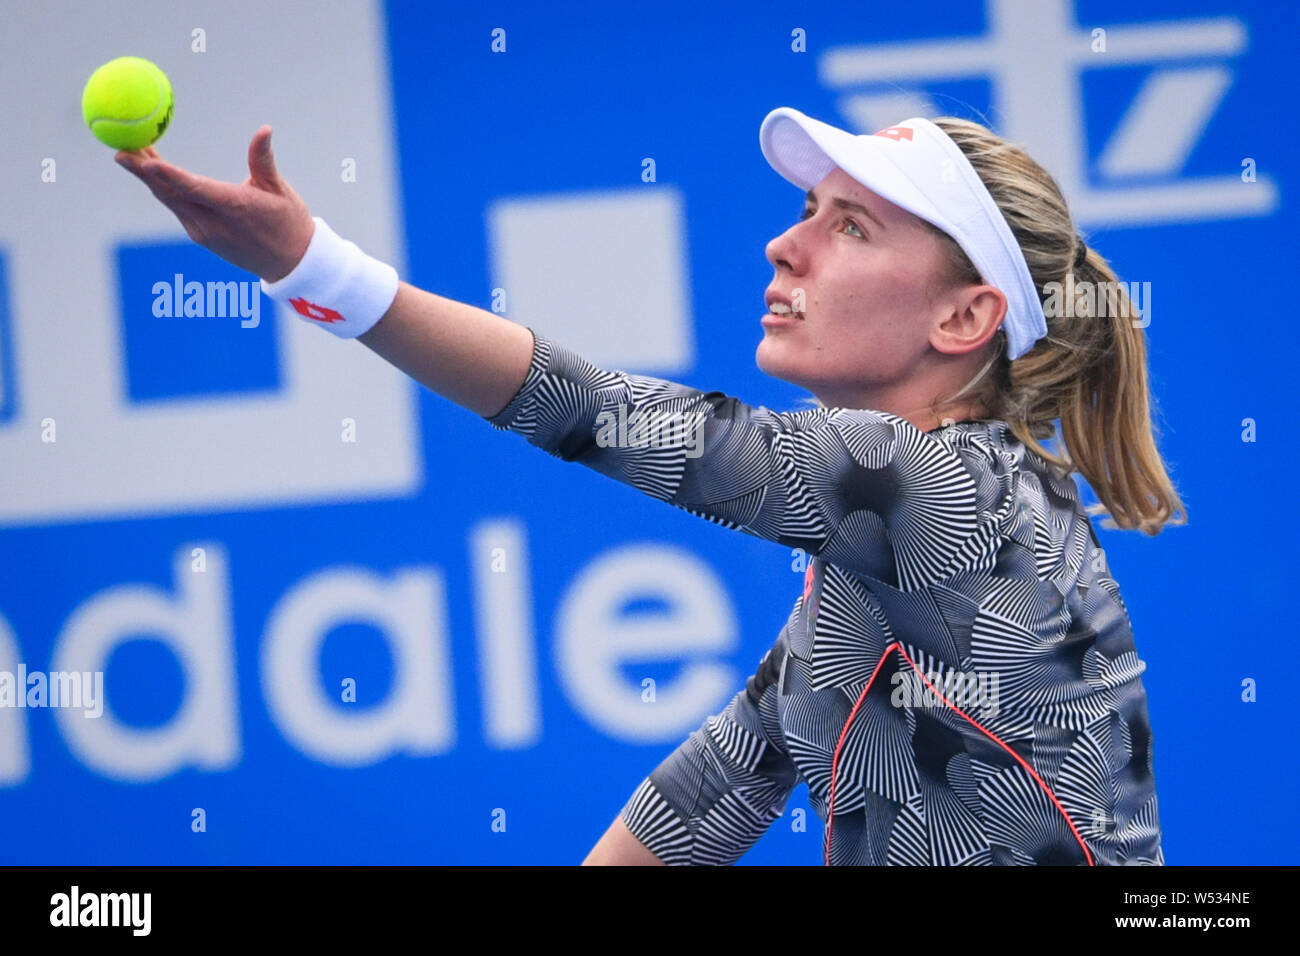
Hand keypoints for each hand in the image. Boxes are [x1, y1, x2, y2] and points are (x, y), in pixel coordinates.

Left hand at [115, 125, 315, 282]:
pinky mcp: (200, 236)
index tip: (145, 159)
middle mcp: (214, 224)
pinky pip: (176, 208)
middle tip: (121, 146)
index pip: (195, 189)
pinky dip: (163, 188)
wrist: (291, 265)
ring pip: (169, 201)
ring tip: (129, 152)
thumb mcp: (280, 190)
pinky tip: (152, 172)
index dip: (167, 174)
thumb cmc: (289, 223)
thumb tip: (264, 129)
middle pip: (170, 194)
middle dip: (143, 170)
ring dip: (148, 177)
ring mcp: (204, 233)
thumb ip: (263, 159)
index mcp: (235, 208)